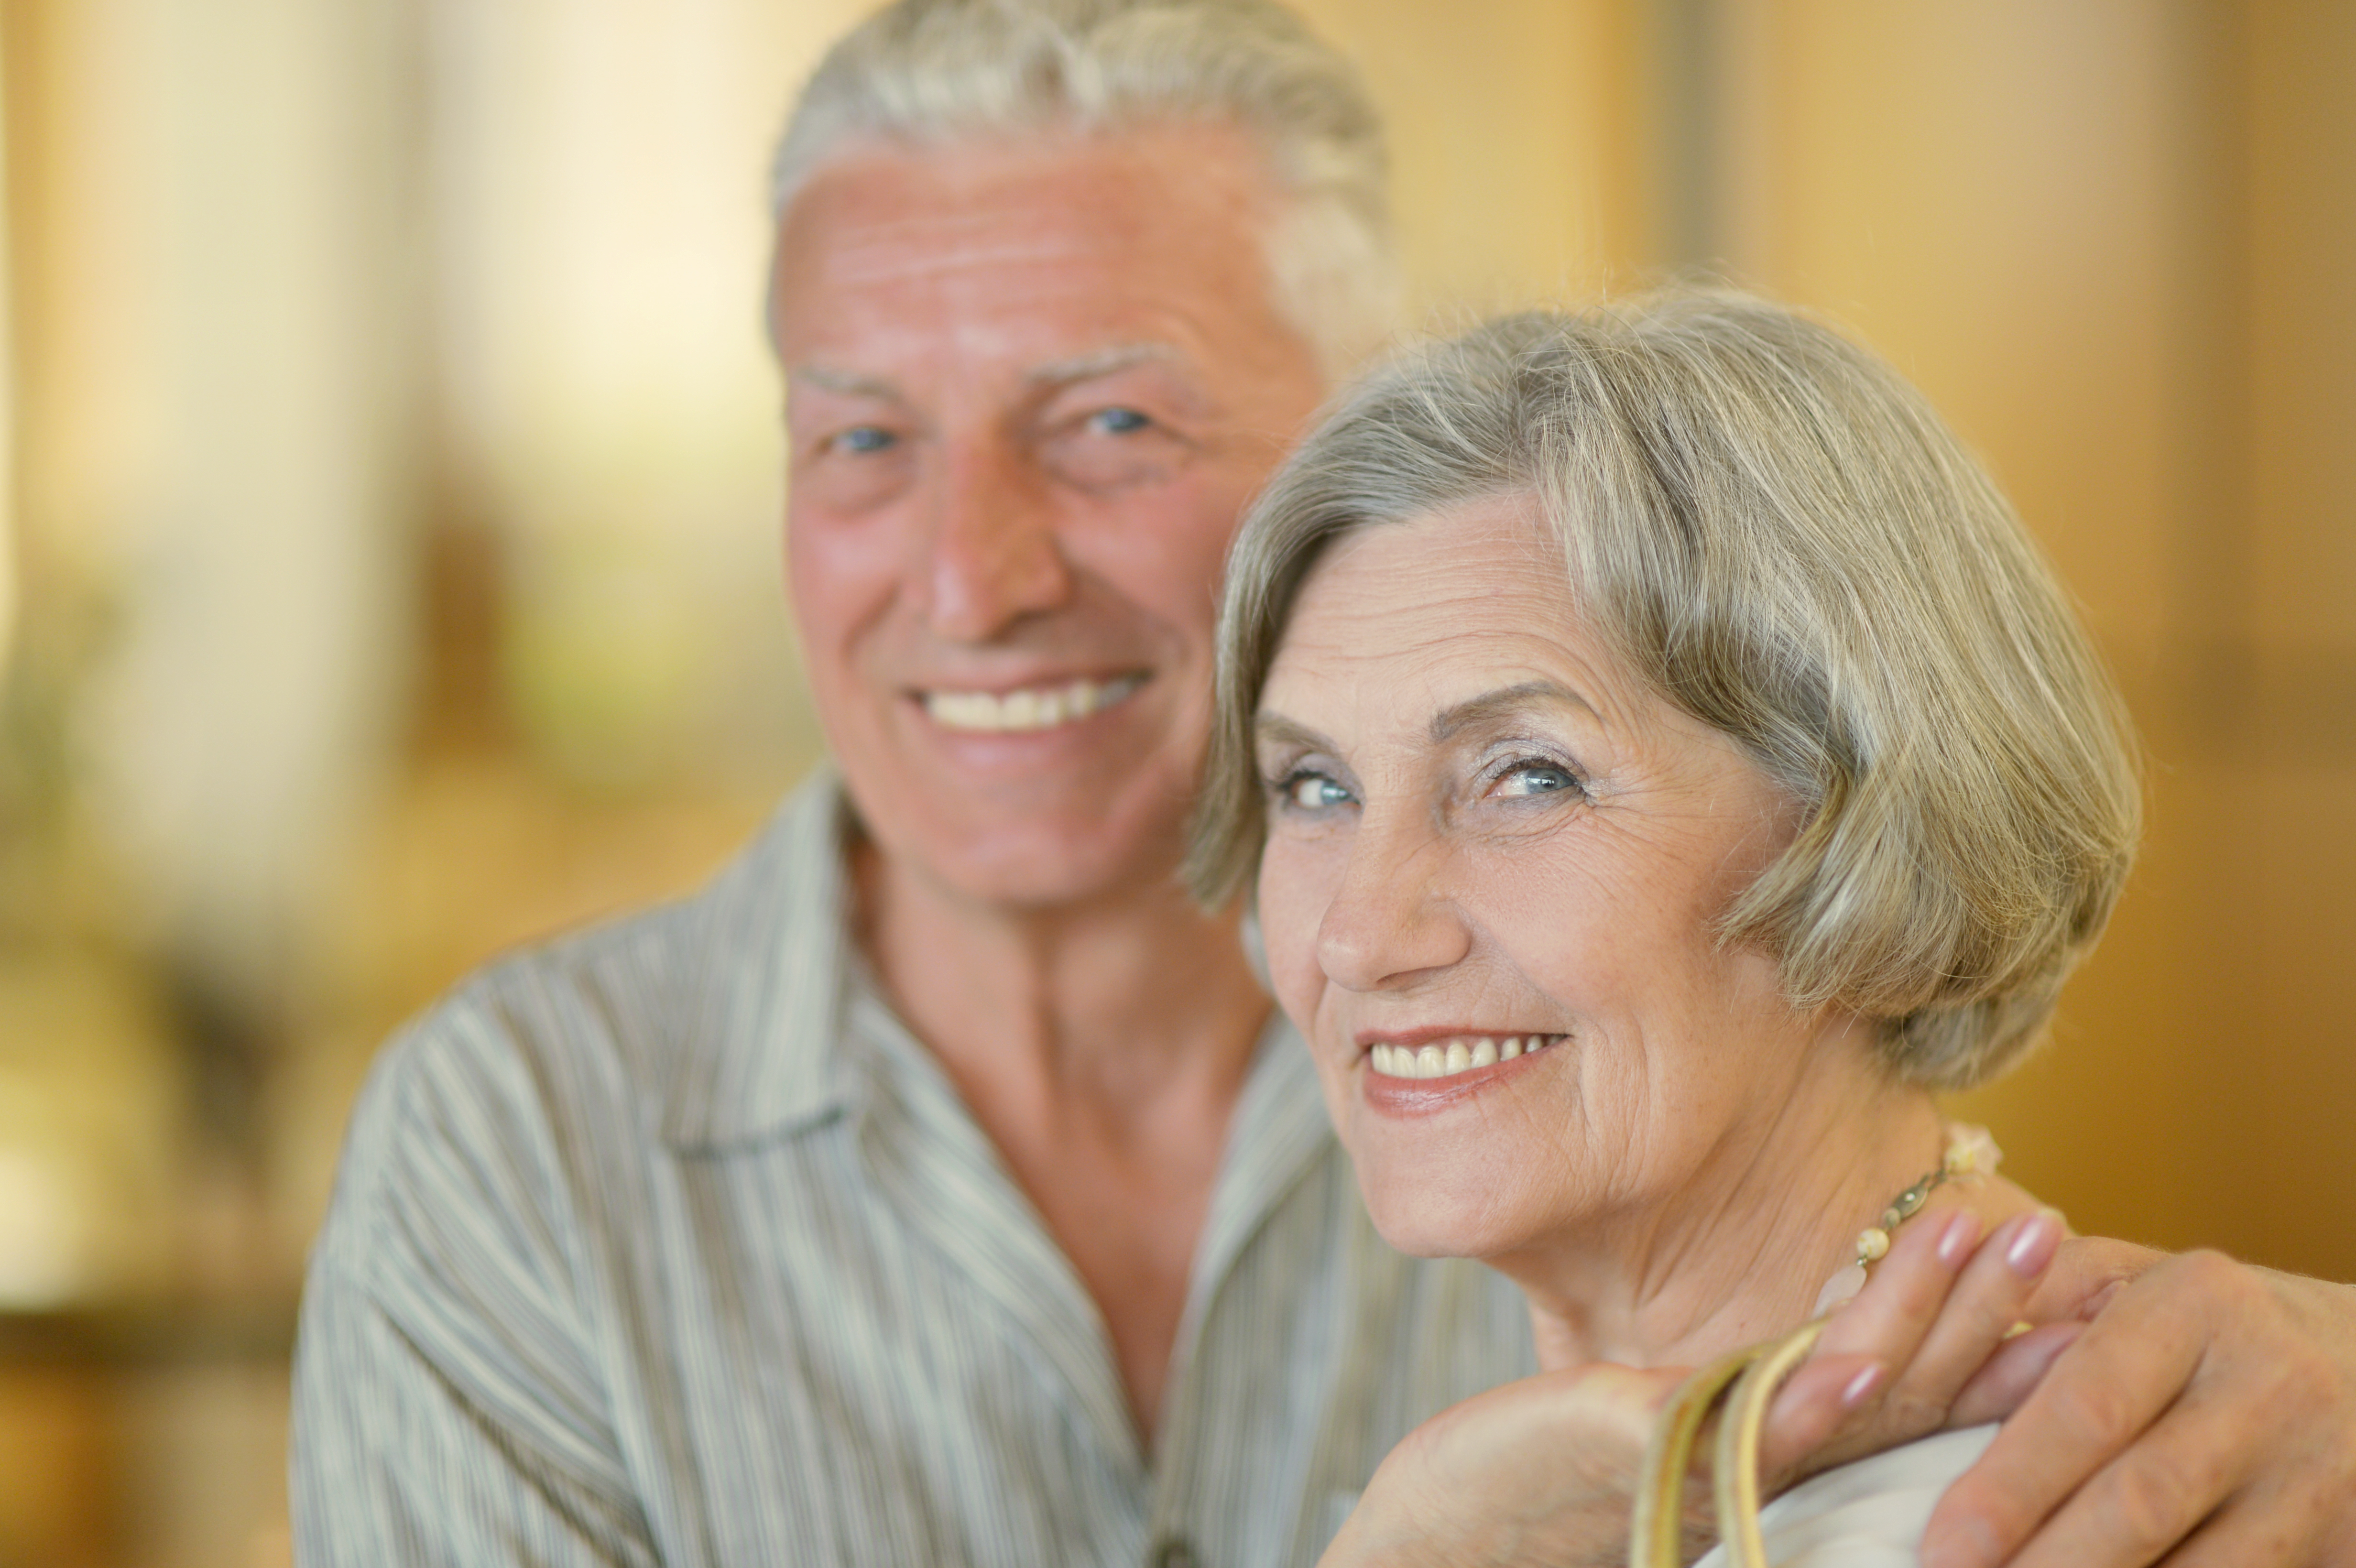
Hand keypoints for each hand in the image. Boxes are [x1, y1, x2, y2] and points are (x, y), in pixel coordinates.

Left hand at [1318, 1212, 2077, 1567]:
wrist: (1453, 1540)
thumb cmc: (1554, 1477)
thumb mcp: (1675, 1418)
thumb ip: (1756, 1391)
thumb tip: (1837, 1348)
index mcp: (1790, 1458)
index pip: (1918, 1394)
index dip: (1995, 1338)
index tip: (2073, 1278)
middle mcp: (1780, 1475)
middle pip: (1915, 1392)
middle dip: (1989, 1312)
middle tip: (2059, 1233)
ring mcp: (1728, 1472)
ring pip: (1858, 1398)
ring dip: (1929, 1320)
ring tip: (1991, 1232)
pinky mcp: (1659, 1457)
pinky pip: (1754, 1432)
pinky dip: (1816, 1395)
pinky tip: (1863, 1357)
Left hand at [1754, 1217, 2355, 1565]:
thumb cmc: (2212, 1321)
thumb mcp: (2134, 1275)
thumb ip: (2033, 1290)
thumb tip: (1912, 1315)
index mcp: (2195, 1304)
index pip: (2085, 1406)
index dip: (2010, 1488)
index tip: (1941, 1547)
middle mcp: (2265, 1384)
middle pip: (2138, 1499)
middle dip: (2046, 1560)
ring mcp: (2316, 1469)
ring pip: (2196, 1564)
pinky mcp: (2346, 1534)